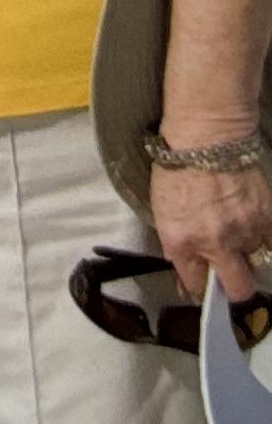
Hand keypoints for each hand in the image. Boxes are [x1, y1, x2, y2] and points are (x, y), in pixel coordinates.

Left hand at [150, 155, 271, 302]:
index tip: (202, 282)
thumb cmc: (176, 165)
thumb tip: (189, 273)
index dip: (199, 287)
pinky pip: (271, 245)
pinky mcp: (266, 218)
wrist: (205, 134)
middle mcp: (215, 242)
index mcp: (181, 241)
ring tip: (237, 234)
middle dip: (233, 286)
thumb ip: (178, 244)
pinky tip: (254, 228)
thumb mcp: (162, 210)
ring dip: (247, 255)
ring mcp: (244, 231)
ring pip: (256, 264)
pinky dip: (265, 241)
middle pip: (237, 289)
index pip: (196, 286)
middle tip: (229, 273)